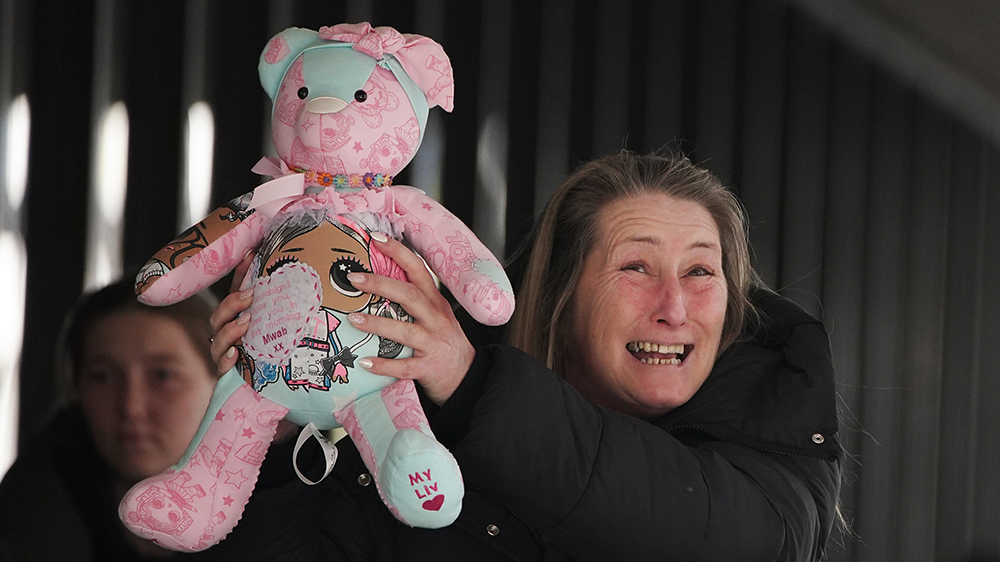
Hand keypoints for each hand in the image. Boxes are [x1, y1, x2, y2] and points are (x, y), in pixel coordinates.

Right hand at [209, 250, 298, 443]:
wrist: (262, 396)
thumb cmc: (273, 358)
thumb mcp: (282, 332)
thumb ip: (289, 311)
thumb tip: (316, 283)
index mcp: (239, 318)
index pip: (235, 291)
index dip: (239, 272)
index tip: (251, 253)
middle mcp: (227, 334)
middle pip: (219, 313)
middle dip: (234, 301)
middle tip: (253, 294)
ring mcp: (224, 353)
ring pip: (217, 336)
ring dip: (231, 327)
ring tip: (247, 322)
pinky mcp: (226, 373)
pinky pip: (221, 365)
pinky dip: (227, 358)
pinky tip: (237, 353)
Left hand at [345, 233, 474, 405]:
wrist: (466, 374)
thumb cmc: (444, 340)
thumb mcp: (435, 312)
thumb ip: (413, 297)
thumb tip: (378, 279)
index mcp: (434, 301)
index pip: (418, 269)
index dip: (398, 252)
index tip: (376, 239)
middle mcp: (435, 318)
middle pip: (409, 295)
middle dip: (381, 284)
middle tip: (355, 278)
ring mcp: (432, 343)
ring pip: (405, 331)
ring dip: (378, 324)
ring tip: (354, 319)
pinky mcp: (428, 367)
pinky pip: (404, 366)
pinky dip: (385, 365)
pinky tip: (366, 362)